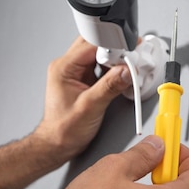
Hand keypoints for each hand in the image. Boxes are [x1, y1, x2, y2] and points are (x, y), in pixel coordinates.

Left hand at [32, 37, 132, 163]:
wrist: (58, 143)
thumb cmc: (64, 129)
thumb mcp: (90, 107)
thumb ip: (109, 87)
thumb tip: (126, 71)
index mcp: (64, 68)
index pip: (91, 44)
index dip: (112, 45)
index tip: (129, 51)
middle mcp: (69, 66)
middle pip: (96, 44)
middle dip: (116, 49)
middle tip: (131, 58)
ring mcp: (77, 72)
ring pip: (101, 53)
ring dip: (116, 59)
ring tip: (128, 68)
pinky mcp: (86, 79)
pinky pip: (103, 65)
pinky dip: (114, 68)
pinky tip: (121, 76)